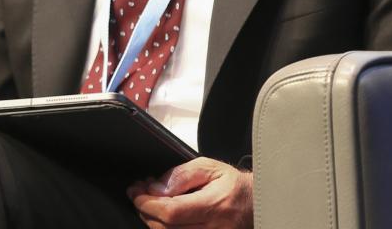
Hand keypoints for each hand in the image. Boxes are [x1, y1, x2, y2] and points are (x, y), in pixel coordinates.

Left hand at [127, 157, 252, 227]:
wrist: (256, 203)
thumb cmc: (233, 184)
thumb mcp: (209, 167)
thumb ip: (181, 176)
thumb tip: (156, 189)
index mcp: (215, 204)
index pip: (172, 211)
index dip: (147, 203)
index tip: (135, 191)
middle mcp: (214, 228)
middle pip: (166, 228)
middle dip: (145, 211)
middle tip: (138, 194)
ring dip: (152, 221)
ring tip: (148, 203)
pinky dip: (164, 228)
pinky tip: (161, 216)